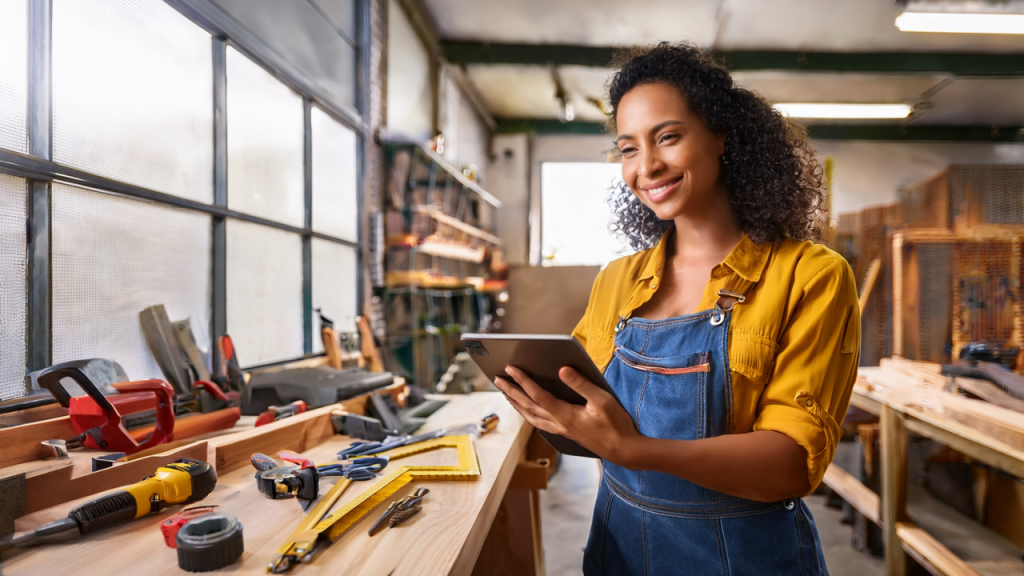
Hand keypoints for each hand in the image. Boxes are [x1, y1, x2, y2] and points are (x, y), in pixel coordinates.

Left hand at [493, 365, 639, 463]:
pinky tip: (527, 411)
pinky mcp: (565, 433)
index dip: (523, 380)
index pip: (537, 395)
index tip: (511, 368)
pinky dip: (528, 414)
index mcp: (564, 415)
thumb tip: (562, 370)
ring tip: (506, 394)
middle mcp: (558, 423)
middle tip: (498, 379)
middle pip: (528, 406)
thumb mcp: (601, 399)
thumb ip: (581, 384)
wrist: (623, 450)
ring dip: (517, 404)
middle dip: (512, 391)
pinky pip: (539, 422)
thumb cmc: (615, 424)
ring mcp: (560, 430)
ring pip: (531, 416)